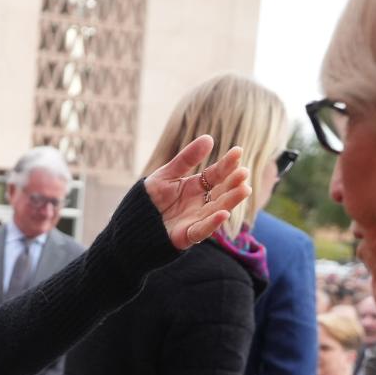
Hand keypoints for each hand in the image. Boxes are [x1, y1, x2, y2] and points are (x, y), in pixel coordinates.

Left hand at [144, 135, 251, 249]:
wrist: (131, 224)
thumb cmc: (149, 198)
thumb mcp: (166, 175)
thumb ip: (186, 159)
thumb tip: (209, 138)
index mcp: (197, 186)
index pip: (216, 174)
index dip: (227, 164)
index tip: (238, 152)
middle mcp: (201, 203)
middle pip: (221, 192)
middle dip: (233, 183)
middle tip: (244, 172)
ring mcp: (195, 220)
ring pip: (217, 210)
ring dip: (231, 201)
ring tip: (244, 189)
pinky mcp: (186, 236)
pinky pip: (202, 230)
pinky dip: (212, 223)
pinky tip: (224, 214)